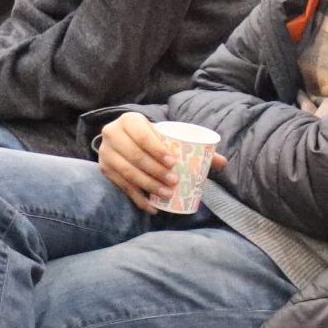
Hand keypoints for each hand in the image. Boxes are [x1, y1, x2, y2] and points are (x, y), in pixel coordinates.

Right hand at [98, 112, 226, 211]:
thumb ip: (194, 146)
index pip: (142, 135)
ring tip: (166, 194)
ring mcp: (106, 153)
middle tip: (174, 182)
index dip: (157, 149)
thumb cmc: (154, 137)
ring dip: (147, 185)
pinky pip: (121, 186)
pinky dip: (138, 198)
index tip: (174, 162)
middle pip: (134, 156)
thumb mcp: (168, 135)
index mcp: (130, 120)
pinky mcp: (104, 169)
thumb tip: (222, 162)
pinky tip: (152, 206)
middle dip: (155, 171)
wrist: (127, 138)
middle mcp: (112, 134)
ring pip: (126, 172)